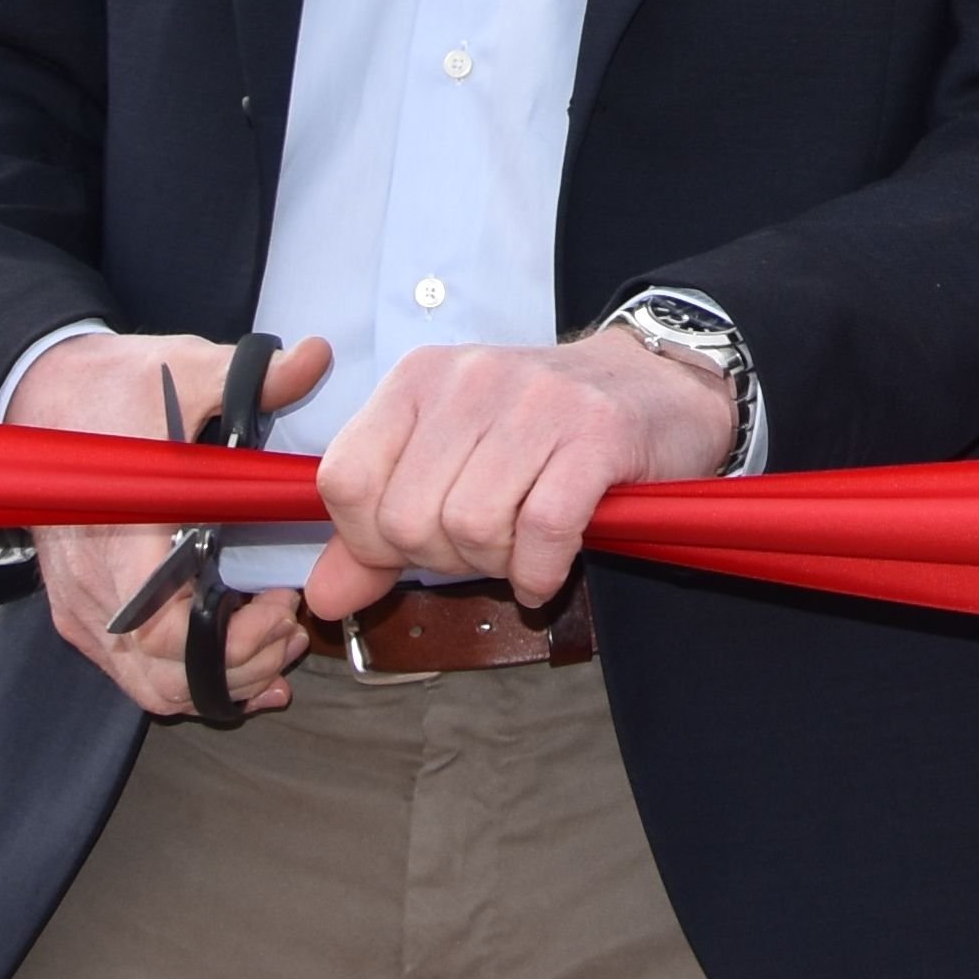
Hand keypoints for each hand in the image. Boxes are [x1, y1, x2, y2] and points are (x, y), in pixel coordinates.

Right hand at [4, 330, 333, 721]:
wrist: (38, 391)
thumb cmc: (108, 386)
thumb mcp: (186, 368)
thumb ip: (254, 377)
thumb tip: (315, 358)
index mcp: (119, 539)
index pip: (162, 635)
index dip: (231, 641)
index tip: (279, 601)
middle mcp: (91, 588)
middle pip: (165, 676)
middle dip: (240, 665)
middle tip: (291, 626)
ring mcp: (81, 606)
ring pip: (149, 685)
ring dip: (220, 677)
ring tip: (275, 641)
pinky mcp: (81, 609)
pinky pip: (133, 669)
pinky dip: (188, 677)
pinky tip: (240, 661)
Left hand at [305, 327, 743, 612]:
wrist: (653, 384)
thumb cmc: (542, 432)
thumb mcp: (447, 463)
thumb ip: (376, 534)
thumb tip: (324, 598)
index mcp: (418, 380)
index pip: (344, 480)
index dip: (371, 538)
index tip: (414, 544)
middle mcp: (469, 380)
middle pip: (408, 517)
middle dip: (442, 558)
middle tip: (483, 547)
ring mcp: (536, 402)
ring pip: (471, 527)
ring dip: (497, 564)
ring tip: (520, 546)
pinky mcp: (596, 433)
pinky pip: (542, 532)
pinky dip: (540, 571)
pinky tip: (549, 567)